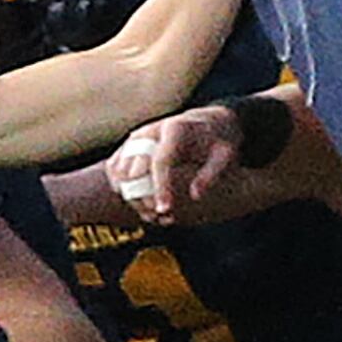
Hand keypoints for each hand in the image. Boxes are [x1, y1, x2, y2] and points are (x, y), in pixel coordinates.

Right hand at [110, 107, 242, 220]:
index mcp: (174, 130)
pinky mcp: (127, 148)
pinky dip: (126, 193)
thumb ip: (211, 174)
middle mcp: (148, 132)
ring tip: (157, 215)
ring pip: (120, 174)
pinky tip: (146, 206)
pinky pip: (116, 173)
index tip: (165, 210)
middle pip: (134, 170)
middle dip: (144, 198)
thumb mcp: (225, 155)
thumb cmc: (216, 142)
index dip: (160, 187)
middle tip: (164, 217)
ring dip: (133, 199)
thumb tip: (195, 195)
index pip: (160, 161)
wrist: (204, 125)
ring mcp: (134, 140)